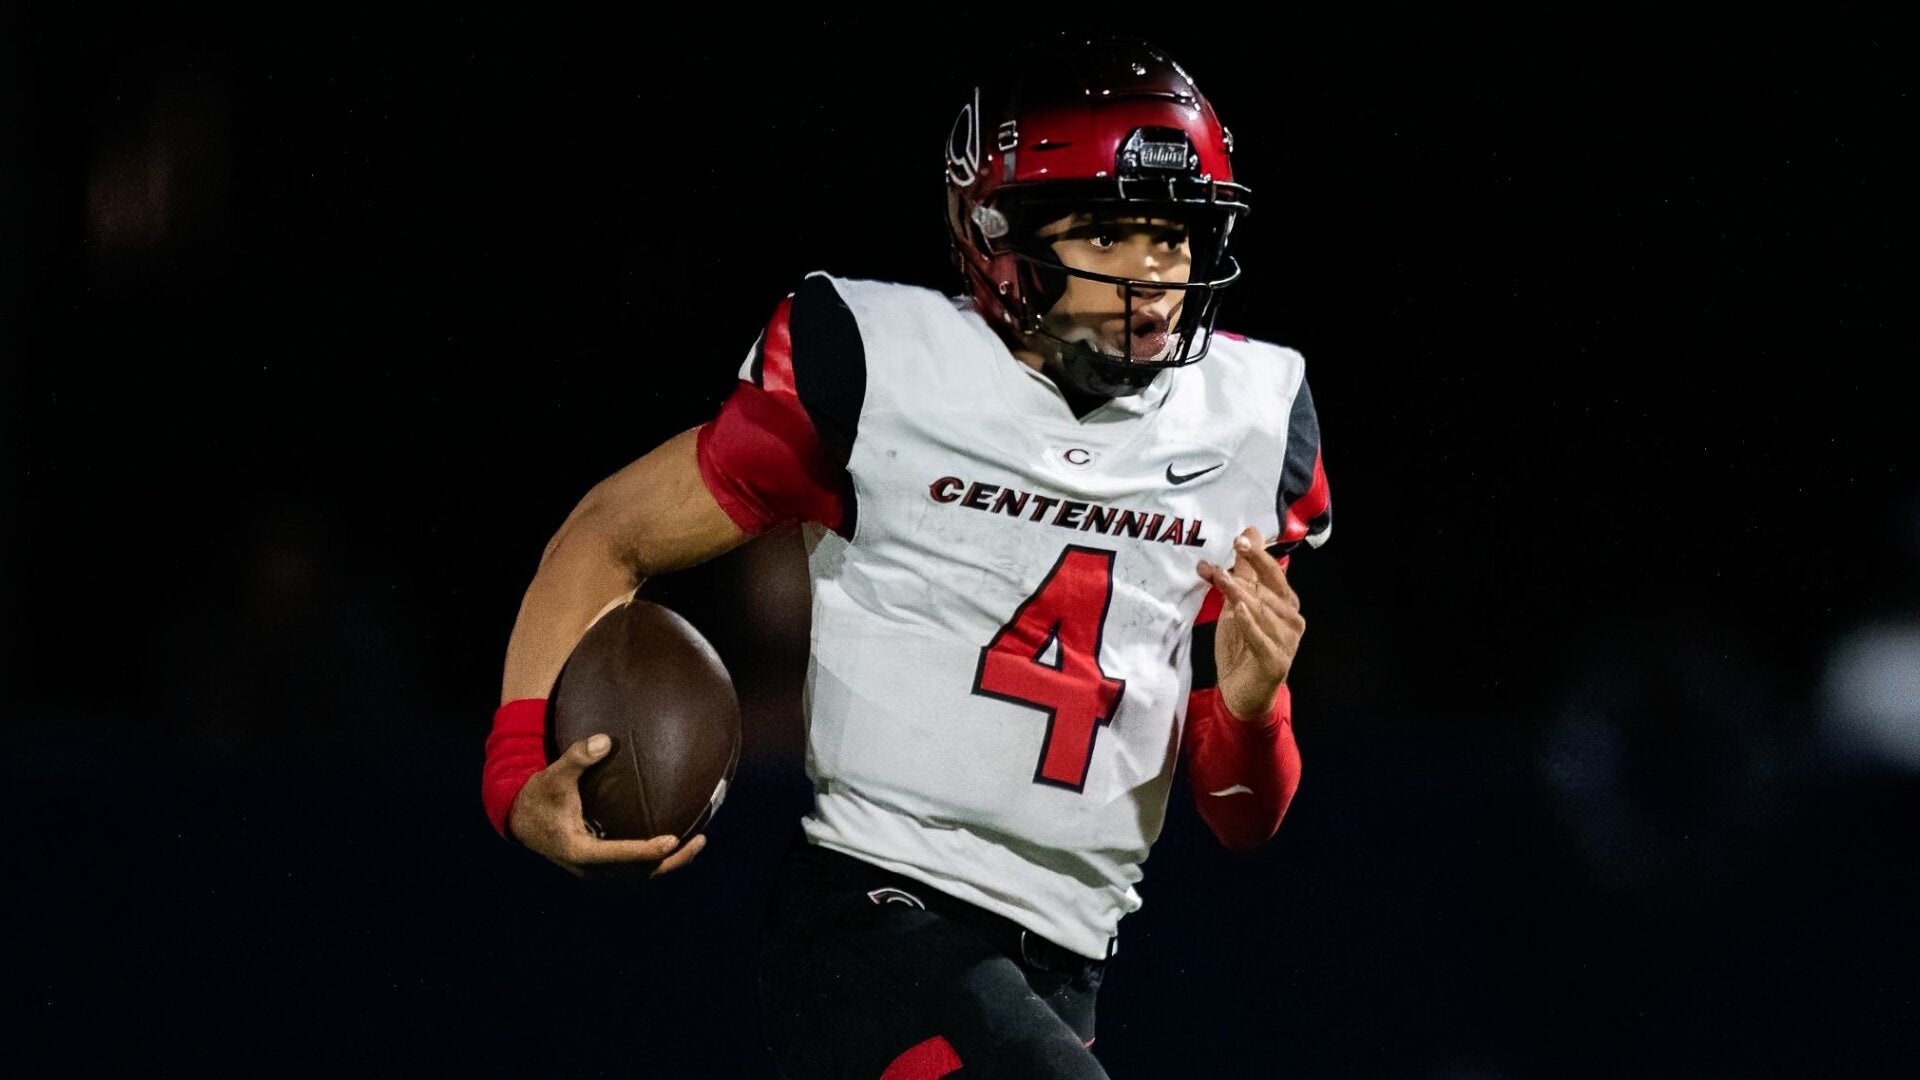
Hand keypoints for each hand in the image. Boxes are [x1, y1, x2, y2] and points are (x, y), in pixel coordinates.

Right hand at [507, 733, 708, 879]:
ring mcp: (595, 870)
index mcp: (579, 850)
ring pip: (638, 874)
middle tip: (700, 840)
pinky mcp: (600, 865)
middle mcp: (590, 868)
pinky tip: (675, 841)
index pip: (620, 855)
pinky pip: (633, 868)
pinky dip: (655, 859)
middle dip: (671, 860)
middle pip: (638, 873)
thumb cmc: (539, 795)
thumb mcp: (553, 775)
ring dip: (668, 862)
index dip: (647, 851)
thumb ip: (577, 758)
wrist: (521, 819)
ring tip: (697, 842)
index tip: (673, 839)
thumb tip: (604, 740)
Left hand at [1197, 526, 1305, 722]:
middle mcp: (1292, 620)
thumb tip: (1247, 533)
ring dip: (1239, 594)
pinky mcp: (1276, 662)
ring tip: (1220, 580)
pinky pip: (1261, 639)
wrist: (1242, 692)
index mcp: (1285, 603)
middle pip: (1268, 590)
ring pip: (1262, 612)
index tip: (1240, 539)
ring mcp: (1288, 642)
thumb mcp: (1237, 606)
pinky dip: (1250, 624)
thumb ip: (1241, 574)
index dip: (1258, 556)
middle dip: (1245, 573)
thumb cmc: (1242, 645)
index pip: (1273, 573)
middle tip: (1224, 558)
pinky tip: (1238, 610)